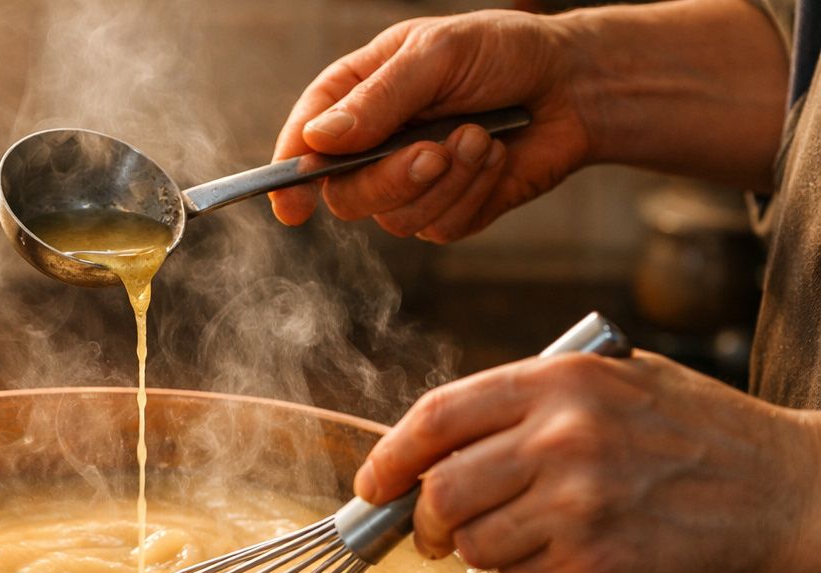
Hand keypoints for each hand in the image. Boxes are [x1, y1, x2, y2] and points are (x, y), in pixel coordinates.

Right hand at [271, 10, 590, 241]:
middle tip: (434, 152)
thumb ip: (377, 98)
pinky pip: (440, 227)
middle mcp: (375, 146)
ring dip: (447, 181)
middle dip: (391, 180)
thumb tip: (318, 139)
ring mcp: (409, 184)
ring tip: (480, 137)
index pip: (304, 141)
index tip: (291, 204)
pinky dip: (473, 192)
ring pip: (395, 219)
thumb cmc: (505, 53)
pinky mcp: (447, 212)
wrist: (574, 86)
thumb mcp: (438, 55)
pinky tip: (494, 156)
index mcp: (357, 97)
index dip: (290, 176)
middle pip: (346, 195)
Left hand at [351, 351, 820, 572]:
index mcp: (560, 382)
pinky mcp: (594, 562)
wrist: (793, 495)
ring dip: (481, 550)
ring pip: (472, 543)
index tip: (371, 484)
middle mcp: (560, 437)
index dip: (388, 458)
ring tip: (529, 535)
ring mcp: (576, 503)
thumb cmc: (706, 437)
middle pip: (439, 490)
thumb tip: (443, 440)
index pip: (434, 417)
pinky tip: (569, 555)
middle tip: (433, 533)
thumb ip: (535, 402)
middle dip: (423, 522)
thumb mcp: (622, 382)